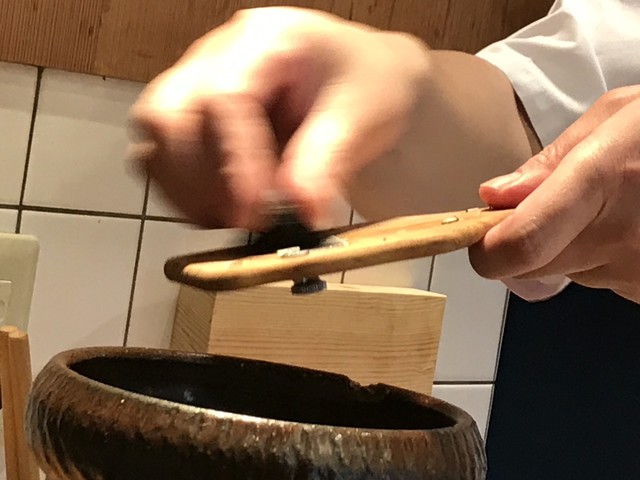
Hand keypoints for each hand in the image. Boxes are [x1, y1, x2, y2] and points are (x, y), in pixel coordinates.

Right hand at [129, 7, 430, 229]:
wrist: (358, 85)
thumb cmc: (362, 87)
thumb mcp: (360, 116)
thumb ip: (327, 160)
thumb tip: (300, 210)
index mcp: (266, 39)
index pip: (227, 97)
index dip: (236, 160)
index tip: (256, 210)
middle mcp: (218, 55)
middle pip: (169, 111)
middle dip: (198, 178)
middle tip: (242, 219)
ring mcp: (197, 83)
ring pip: (154, 133)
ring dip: (184, 188)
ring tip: (233, 219)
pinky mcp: (192, 117)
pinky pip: (159, 155)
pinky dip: (181, 191)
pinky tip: (221, 211)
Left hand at [470, 86, 639, 302]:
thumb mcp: (618, 116)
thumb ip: (550, 161)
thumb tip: (494, 197)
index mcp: (601, 181)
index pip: (520, 245)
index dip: (486, 249)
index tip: (478, 234)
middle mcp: (619, 238)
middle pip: (527, 269)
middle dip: (517, 244)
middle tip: (542, 209)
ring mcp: (637, 273)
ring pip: (563, 274)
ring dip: (565, 247)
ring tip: (608, 207)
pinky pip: (599, 281)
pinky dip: (599, 258)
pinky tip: (629, 226)